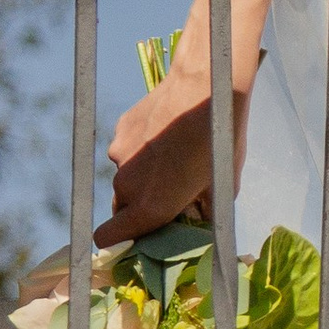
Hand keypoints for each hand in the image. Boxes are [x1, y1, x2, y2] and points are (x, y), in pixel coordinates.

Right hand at [105, 59, 248, 244]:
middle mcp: (126, 185)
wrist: (204, 87)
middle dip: (140, 206)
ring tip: (174, 156)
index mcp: (149, 207)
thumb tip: (197, 222)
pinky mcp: (120, 129)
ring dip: (143, 175)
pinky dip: (142, 149)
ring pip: (126, 175)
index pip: (107, 239)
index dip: (119, 241)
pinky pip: (127, 149)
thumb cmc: (219, 141)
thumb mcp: (221, 186)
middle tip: (170, 192)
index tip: (139, 235)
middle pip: (122, 208)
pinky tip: (167, 133)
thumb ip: (203, 212)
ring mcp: (119, 154)